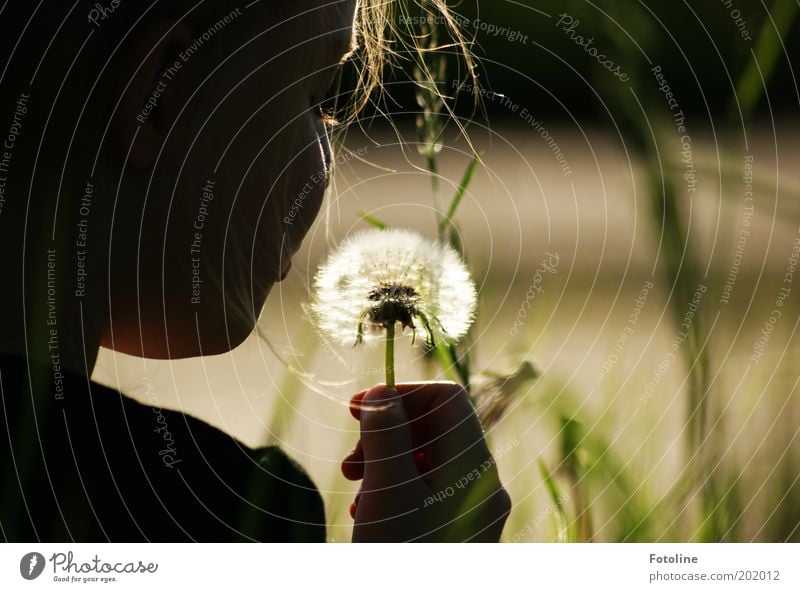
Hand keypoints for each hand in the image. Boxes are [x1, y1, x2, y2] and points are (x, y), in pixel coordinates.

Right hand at [342, 383, 510, 541]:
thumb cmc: (403, 556)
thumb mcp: (387, 490)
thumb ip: (386, 434)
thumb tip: (381, 390)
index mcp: (474, 468)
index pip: (448, 399)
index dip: (403, 394)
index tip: (358, 409)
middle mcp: (482, 487)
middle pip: (436, 430)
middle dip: (386, 435)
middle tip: (349, 464)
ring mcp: (472, 512)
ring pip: (428, 462)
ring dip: (385, 465)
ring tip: (356, 493)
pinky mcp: (458, 532)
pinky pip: (428, 492)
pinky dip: (395, 491)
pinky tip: (369, 513)